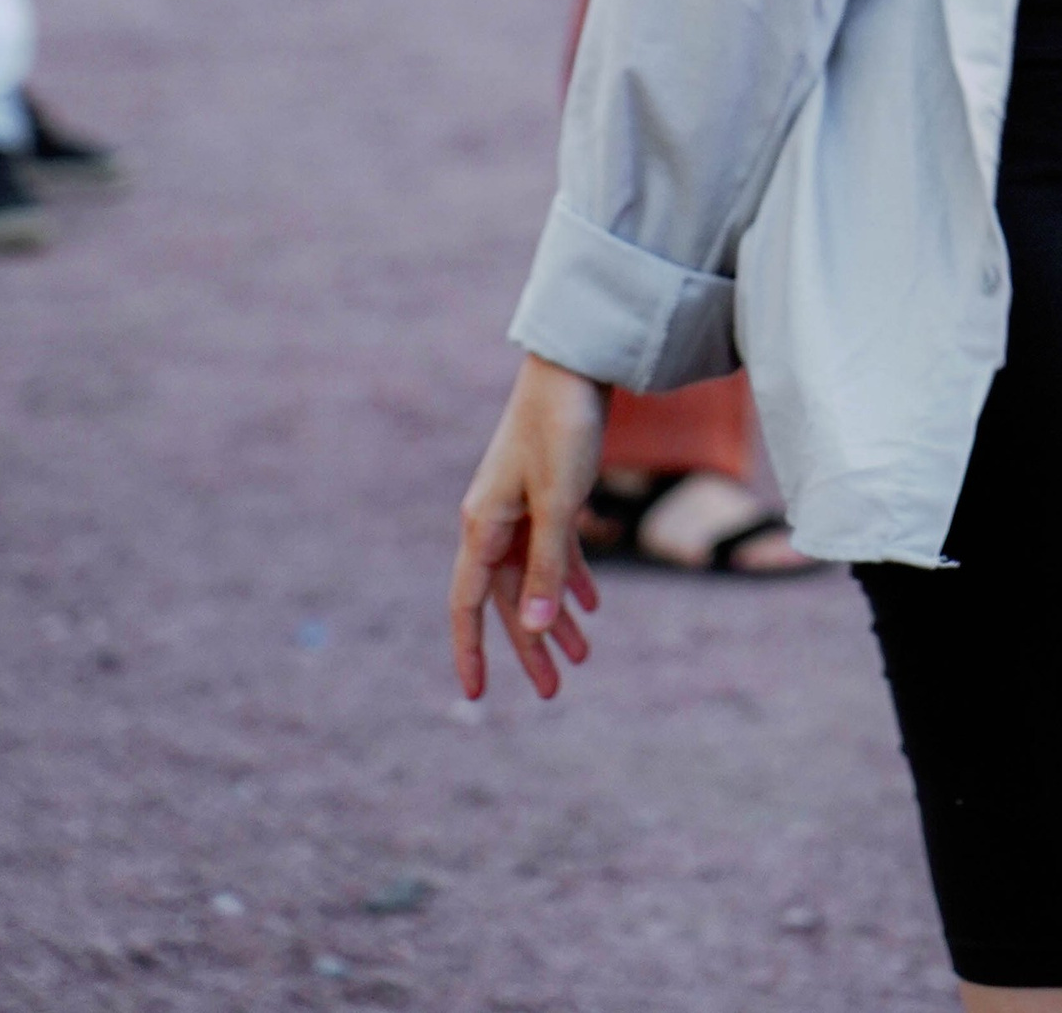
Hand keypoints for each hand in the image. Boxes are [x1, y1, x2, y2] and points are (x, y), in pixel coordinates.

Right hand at [449, 354, 605, 702]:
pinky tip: (593, 604)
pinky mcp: (547, 492)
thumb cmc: (561, 428)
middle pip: (510, 598)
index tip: (476, 695)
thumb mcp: (558, 502)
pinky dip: (571, 576)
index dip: (471, 651)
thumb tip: (538, 629)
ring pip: (536, 577)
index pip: (468, 604)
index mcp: (484, 526)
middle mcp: (494, 521)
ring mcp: (520, 507)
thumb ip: (548, 566)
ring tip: (583, 657)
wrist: (574, 364)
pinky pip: (554, 549)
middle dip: (531, 645)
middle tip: (553, 691)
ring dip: (557, 615)